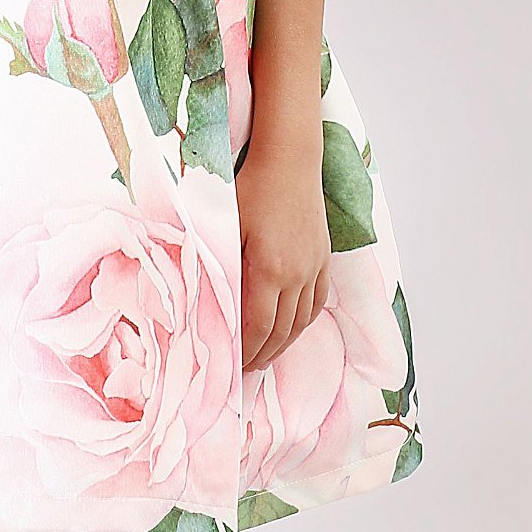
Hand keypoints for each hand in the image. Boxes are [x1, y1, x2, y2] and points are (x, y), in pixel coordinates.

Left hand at [235, 144, 330, 371]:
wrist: (289, 161)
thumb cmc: (250, 189)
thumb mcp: (225, 227)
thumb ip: (221, 267)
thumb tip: (207, 302)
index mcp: (269, 271)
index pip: (258, 328)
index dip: (246, 352)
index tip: (235, 367)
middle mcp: (297, 275)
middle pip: (282, 331)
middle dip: (264, 354)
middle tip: (247, 370)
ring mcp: (314, 267)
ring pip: (303, 320)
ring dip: (285, 343)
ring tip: (267, 355)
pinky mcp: (323, 258)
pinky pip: (318, 301)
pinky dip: (304, 321)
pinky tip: (293, 327)